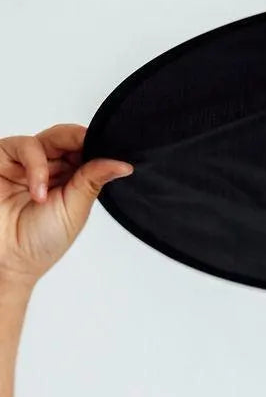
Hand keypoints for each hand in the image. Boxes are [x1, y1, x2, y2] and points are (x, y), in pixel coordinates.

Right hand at [0, 124, 132, 289]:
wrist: (8, 258)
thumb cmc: (38, 242)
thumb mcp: (75, 210)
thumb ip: (93, 181)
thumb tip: (122, 164)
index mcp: (70, 180)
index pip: (85, 151)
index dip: (96, 145)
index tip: (112, 146)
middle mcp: (49, 168)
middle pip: (67, 138)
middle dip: (79, 141)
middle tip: (89, 148)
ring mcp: (26, 162)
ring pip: (48, 138)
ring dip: (52, 162)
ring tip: (45, 196)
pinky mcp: (3, 158)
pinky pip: (24, 146)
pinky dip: (35, 166)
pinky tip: (37, 192)